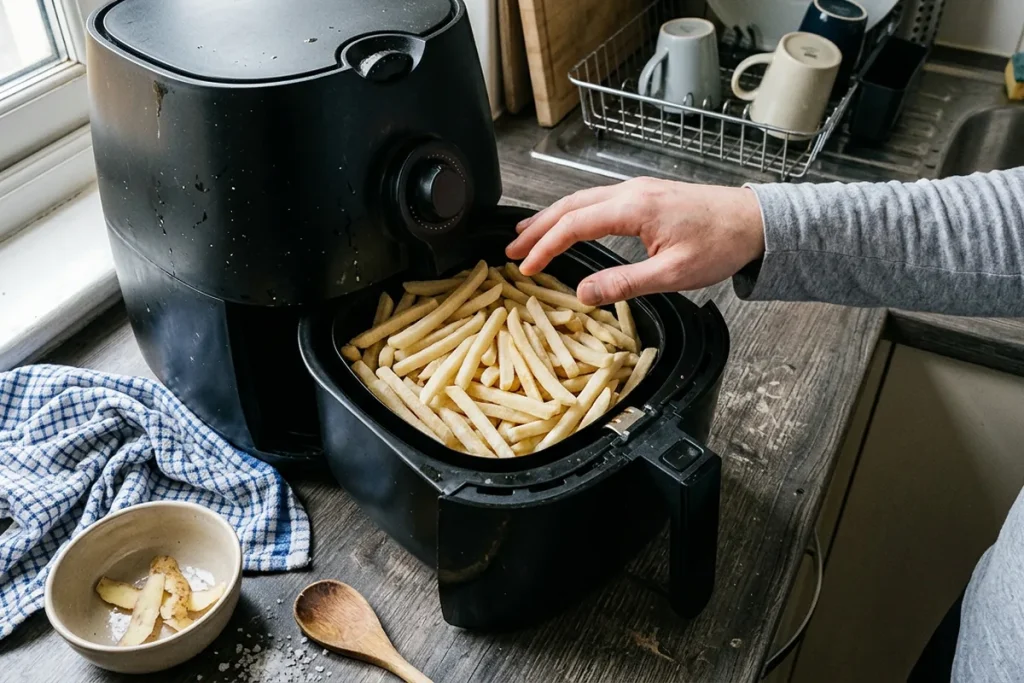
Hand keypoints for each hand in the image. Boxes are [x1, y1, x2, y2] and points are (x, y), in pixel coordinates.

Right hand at [505, 177, 764, 305]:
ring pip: (581, 199)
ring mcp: (637, 190)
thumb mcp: (672, 275)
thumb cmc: (720, 245)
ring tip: (526, 235)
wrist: (755, 222)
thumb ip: (623, 283)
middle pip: (570, 205)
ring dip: (551, 217)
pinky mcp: (646, 195)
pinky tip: (568, 224)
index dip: (545, 247)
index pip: (574, 225)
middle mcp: (630, 192)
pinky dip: (573, 212)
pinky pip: (597, 199)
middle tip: (510, 248)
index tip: (525, 266)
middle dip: (537, 227)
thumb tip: (582, 293)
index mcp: (633, 208)